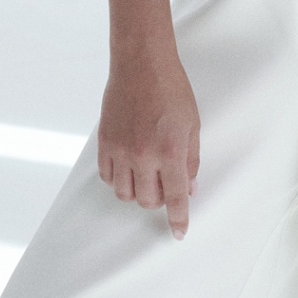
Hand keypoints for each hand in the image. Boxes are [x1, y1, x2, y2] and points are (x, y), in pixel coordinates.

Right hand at [98, 0, 200, 239]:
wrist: (141, 64)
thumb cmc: (171, 89)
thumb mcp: (192, 123)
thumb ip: (191, 159)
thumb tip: (189, 189)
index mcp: (170, 150)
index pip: (175, 198)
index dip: (178, 219)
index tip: (178, 233)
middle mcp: (143, 155)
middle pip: (147, 200)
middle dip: (159, 200)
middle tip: (166, 184)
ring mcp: (120, 150)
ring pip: (124, 194)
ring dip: (137, 192)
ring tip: (146, 174)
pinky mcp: (104, 143)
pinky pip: (107, 177)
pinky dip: (118, 180)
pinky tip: (128, 166)